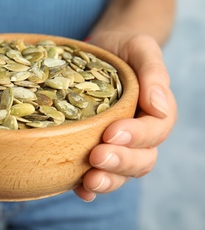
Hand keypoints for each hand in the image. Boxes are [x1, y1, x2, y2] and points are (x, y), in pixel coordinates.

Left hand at [74, 32, 176, 200]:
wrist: (99, 53)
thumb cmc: (122, 49)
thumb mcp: (140, 47)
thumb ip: (153, 72)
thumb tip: (158, 105)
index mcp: (155, 112)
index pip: (154, 130)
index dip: (136, 135)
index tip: (112, 132)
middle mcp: (140, 134)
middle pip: (141, 159)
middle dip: (120, 161)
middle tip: (97, 157)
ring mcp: (119, 146)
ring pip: (122, 173)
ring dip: (108, 179)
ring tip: (89, 180)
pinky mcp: (95, 149)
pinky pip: (99, 173)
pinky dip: (90, 186)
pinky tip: (79, 189)